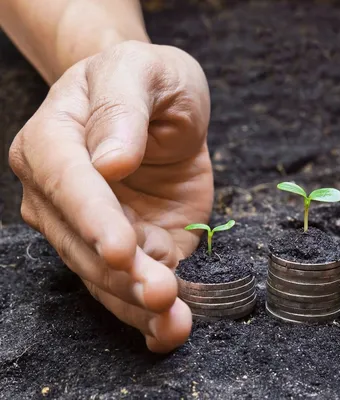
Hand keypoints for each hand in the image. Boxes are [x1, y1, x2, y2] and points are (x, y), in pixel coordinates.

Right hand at [9, 41, 212, 351]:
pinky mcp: (130, 246)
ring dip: (135, 303)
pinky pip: (130, 285)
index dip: (92, 218)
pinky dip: (149, 312)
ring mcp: (92, 226)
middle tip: (160, 293)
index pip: (65, 182)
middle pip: (81, 242)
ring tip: (172, 321)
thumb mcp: (142, 71)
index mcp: (54, 139)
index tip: (121, 247)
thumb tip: (109, 161)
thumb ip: (123, 107)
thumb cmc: (146, 79)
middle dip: (120, 274)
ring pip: (103, 275)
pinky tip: (170, 331)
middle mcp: (61, 193)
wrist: (159, 107)